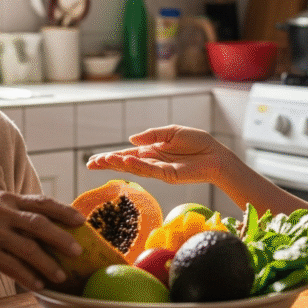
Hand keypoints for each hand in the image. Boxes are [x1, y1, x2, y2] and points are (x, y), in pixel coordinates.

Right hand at [0, 191, 85, 290]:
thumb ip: (20, 215)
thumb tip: (56, 227)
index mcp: (7, 199)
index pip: (41, 202)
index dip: (63, 211)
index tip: (82, 221)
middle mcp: (0, 211)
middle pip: (38, 224)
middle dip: (62, 238)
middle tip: (78, 251)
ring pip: (27, 247)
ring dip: (47, 263)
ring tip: (60, 275)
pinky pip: (11, 265)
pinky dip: (27, 276)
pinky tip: (38, 285)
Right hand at [86, 125, 231, 184]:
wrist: (216, 155)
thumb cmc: (197, 143)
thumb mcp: (172, 132)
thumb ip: (152, 135)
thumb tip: (131, 139)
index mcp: (152, 151)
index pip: (127, 154)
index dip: (111, 158)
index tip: (94, 160)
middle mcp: (152, 162)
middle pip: (126, 164)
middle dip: (108, 164)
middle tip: (91, 165)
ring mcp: (159, 170)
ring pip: (134, 168)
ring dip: (119, 164)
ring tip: (103, 161)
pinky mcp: (169, 175)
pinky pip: (150, 170)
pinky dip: (137, 166)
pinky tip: (126, 161)